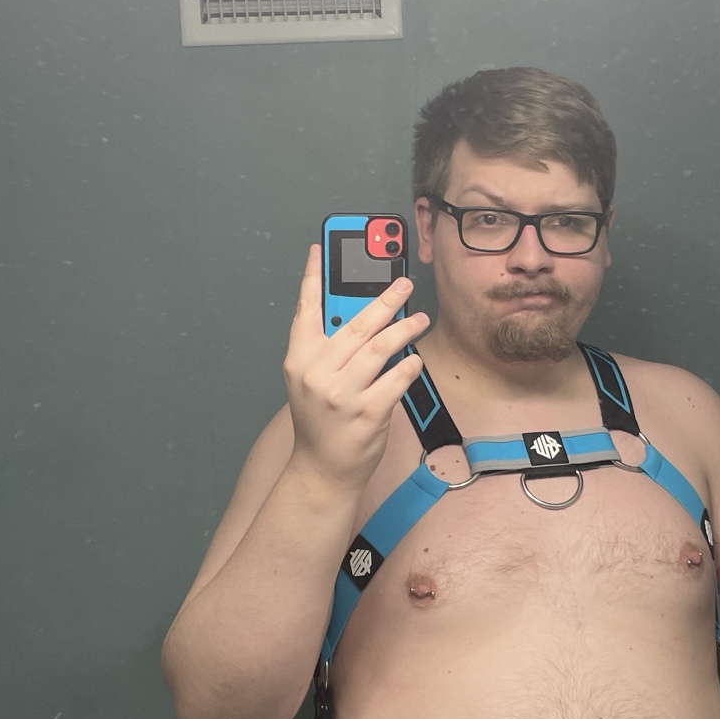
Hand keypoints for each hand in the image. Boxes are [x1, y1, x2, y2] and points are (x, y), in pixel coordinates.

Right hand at [283, 246, 428, 495]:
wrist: (321, 470)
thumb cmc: (320, 422)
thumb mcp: (311, 381)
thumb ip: (329, 349)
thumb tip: (363, 315)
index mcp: (299, 360)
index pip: (305, 310)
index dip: (313, 277)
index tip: (320, 248)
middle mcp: (317, 374)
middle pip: (354, 324)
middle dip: (383, 299)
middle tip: (403, 283)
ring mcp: (342, 394)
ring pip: (380, 348)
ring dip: (404, 329)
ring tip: (420, 318)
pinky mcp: (368, 413)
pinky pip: (396, 378)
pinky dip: (409, 365)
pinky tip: (415, 358)